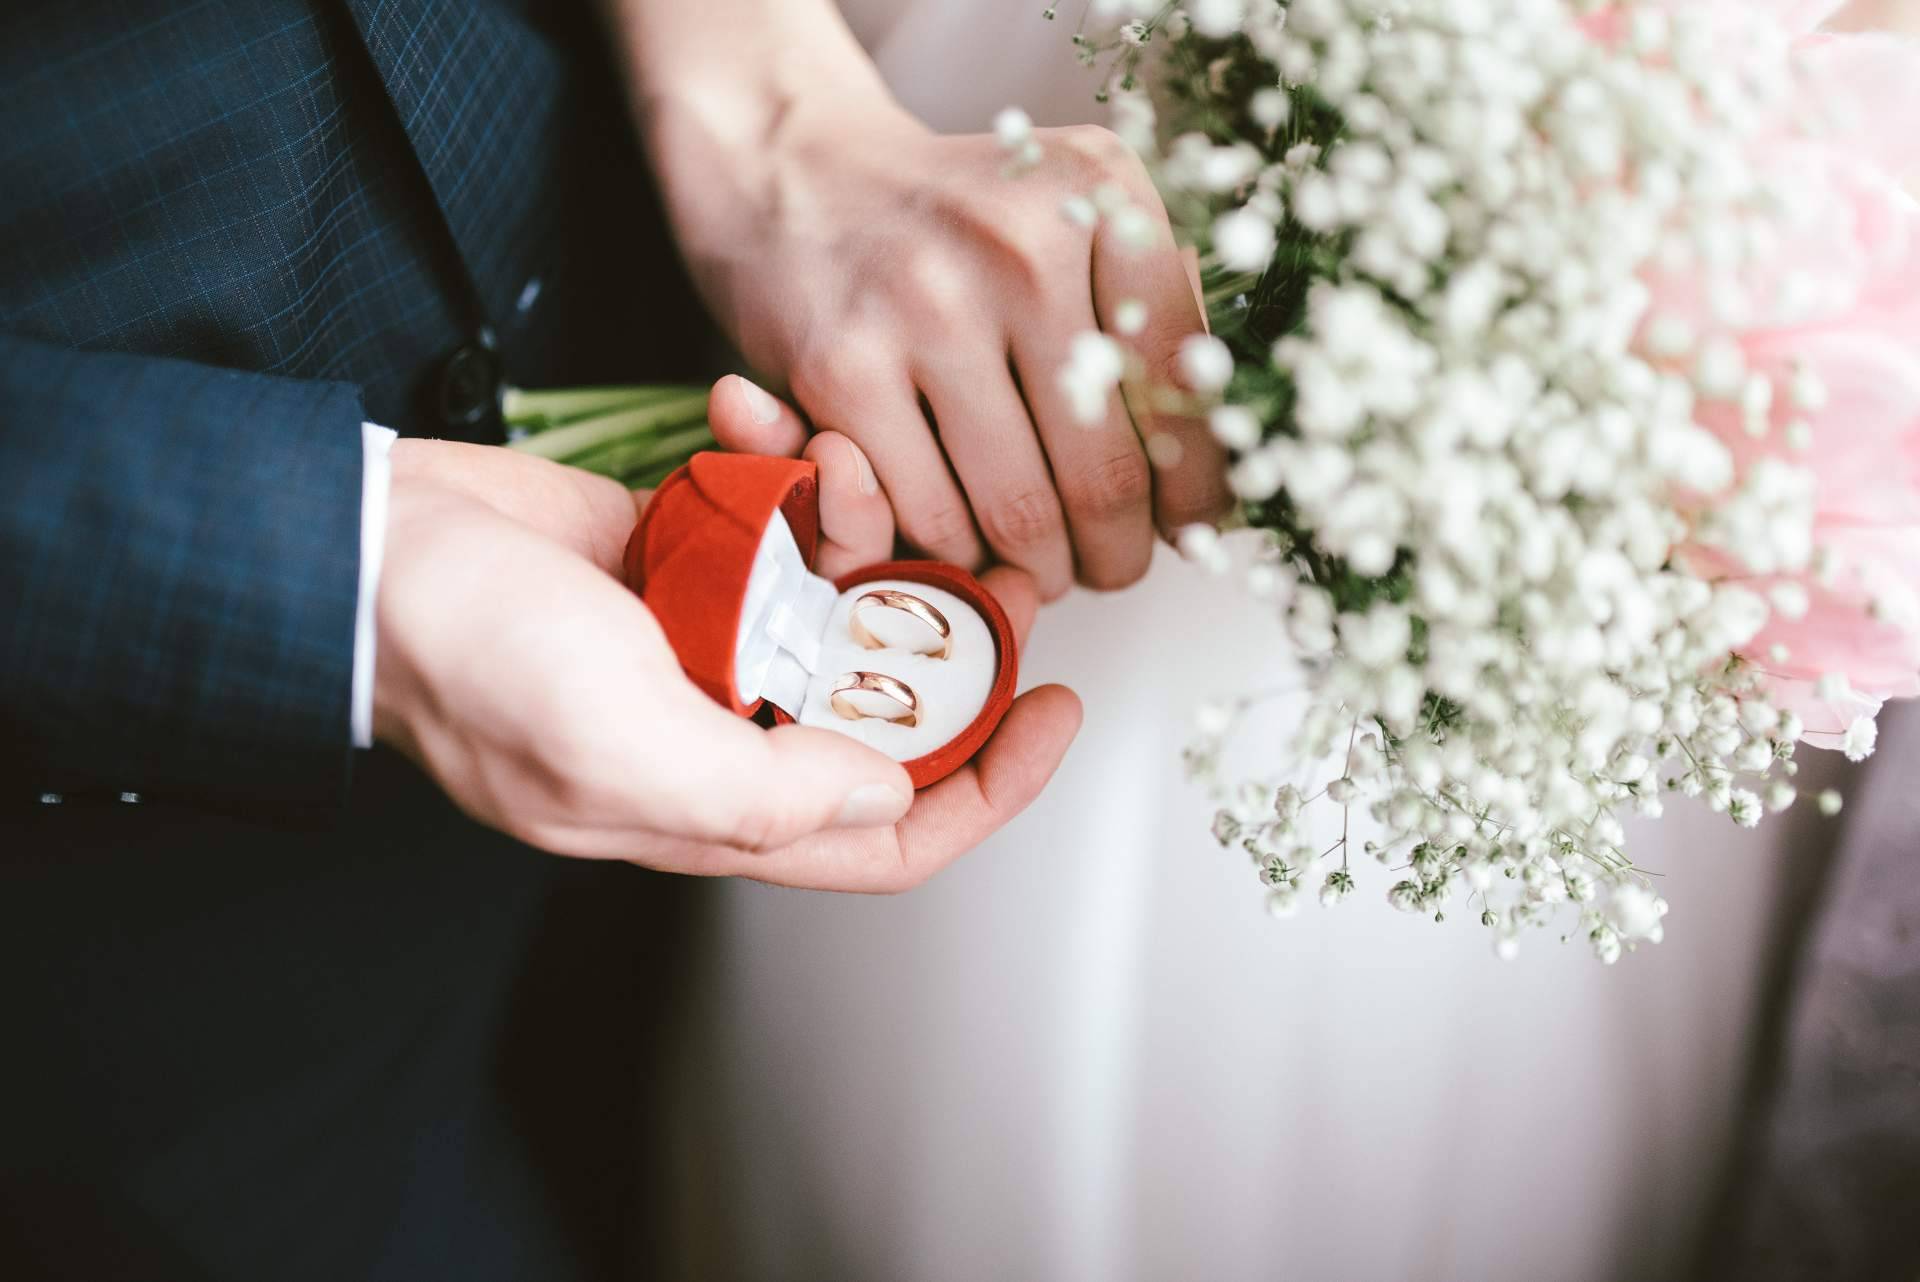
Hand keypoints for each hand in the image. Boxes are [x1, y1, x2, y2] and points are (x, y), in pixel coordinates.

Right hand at [371, 393, 1080, 890]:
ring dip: (861, 520)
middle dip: (953, 636)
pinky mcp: (677, 552)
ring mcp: (704, 637)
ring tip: (844, 455)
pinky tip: (748, 408)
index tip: (1055, 711)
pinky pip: (766, 514)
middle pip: (885, 705)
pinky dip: (771, 460)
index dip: (989, 789)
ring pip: (837, 596)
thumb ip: (761, 795)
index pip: (888, 832)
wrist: (366, 545)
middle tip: (999, 563)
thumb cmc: (472, 660)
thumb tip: (884, 796)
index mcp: (717, 806)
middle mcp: (725, 728)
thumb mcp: (619, 752)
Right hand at [611, 0, 1230, 598]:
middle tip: (1112, 566)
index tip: (1190, 531)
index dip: (1197, 490)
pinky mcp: (844, 368)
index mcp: (1101, 198)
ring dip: (1042, 569)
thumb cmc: (959, 222)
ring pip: (1019, 514)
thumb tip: (1227, 456)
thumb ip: (1154, 307)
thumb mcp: (1076, 215)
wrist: (798, 172)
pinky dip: (955, 555)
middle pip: (1106, 474)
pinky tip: (965, 540)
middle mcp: (1019, 247)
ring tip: (1043, 564)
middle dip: (1119, 553)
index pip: (1185, 391)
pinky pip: (928, 518)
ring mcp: (924, 308)